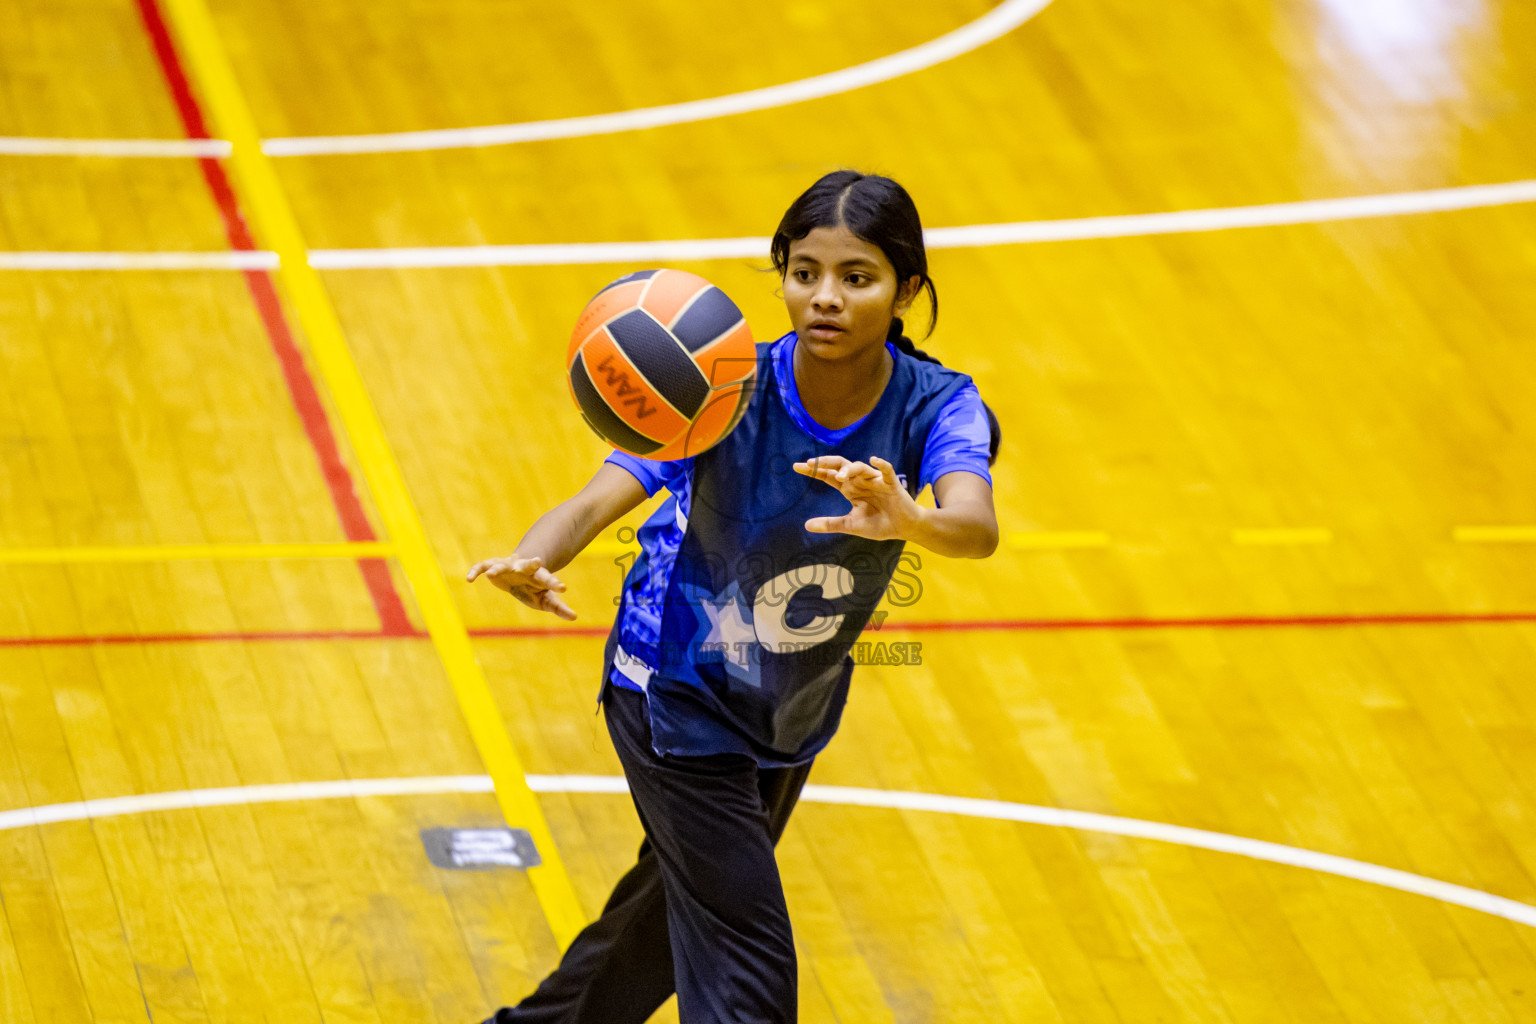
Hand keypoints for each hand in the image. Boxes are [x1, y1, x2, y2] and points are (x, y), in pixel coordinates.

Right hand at [465, 554, 575, 620]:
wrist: (518, 573)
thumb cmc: (534, 588)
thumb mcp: (546, 599)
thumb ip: (558, 607)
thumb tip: (574, 617)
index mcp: (538, 576)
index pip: (548, 579)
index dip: (555, 584)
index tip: (563, 588)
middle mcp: (523, 568)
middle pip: (529, 565)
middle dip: (531, 564)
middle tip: (537, 562)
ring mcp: (507, 566)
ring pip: (502, 565)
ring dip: (497, 568)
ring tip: (491, 575)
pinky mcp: (493, 567)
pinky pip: (483, 567)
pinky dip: (476, 571)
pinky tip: (469, 579)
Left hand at [792, 455, 921, 541]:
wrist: (904, 529)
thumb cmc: (879, 524)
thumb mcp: (851, 525)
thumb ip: (830, 524)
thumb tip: (806, 525)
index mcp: (850, 489)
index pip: (828, 476)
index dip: (814, 470)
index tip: (796, 466)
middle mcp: (860, 481)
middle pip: (841, 466)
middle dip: (826, 463)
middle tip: (810, 463)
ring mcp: (876, 481)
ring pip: (860, 467)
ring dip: (849, 469)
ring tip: (839, 477)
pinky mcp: (891, 484)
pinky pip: (886, 470)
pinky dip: (881, 465)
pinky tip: (874, 460)